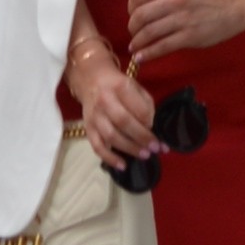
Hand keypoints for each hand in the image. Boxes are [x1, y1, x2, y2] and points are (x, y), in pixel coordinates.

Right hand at [67, 21, 161, 164]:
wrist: (91, 79)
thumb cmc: (118, 85)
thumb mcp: (135, 86)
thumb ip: (145, 104)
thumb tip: (151, 127)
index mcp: (120, 87)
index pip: (137, 107)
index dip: (149, 121)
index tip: (157, 130)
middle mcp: (105, 100)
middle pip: (124, 122)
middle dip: (142, 137)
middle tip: (155, 148)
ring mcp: (95, 116)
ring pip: (111, 136)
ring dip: (129, 148)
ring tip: (144, 156)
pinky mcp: (87, 128)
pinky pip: (97, 146)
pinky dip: (109, 158)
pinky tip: (123, 165)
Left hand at [121, 0, 230, 66]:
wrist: (229, 9)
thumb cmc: (200, 0)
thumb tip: (135, 11)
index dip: (130, 8)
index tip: (133, 17)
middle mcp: (174, 0)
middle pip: (140, 15)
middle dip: (132, 28)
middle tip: (133, 35)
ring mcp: (182, 19)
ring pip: (149, 32)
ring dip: (137, 43)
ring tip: (134, 48)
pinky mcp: (189, 36)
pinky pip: (162, 46)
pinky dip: (147, 54)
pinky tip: (140, 58)